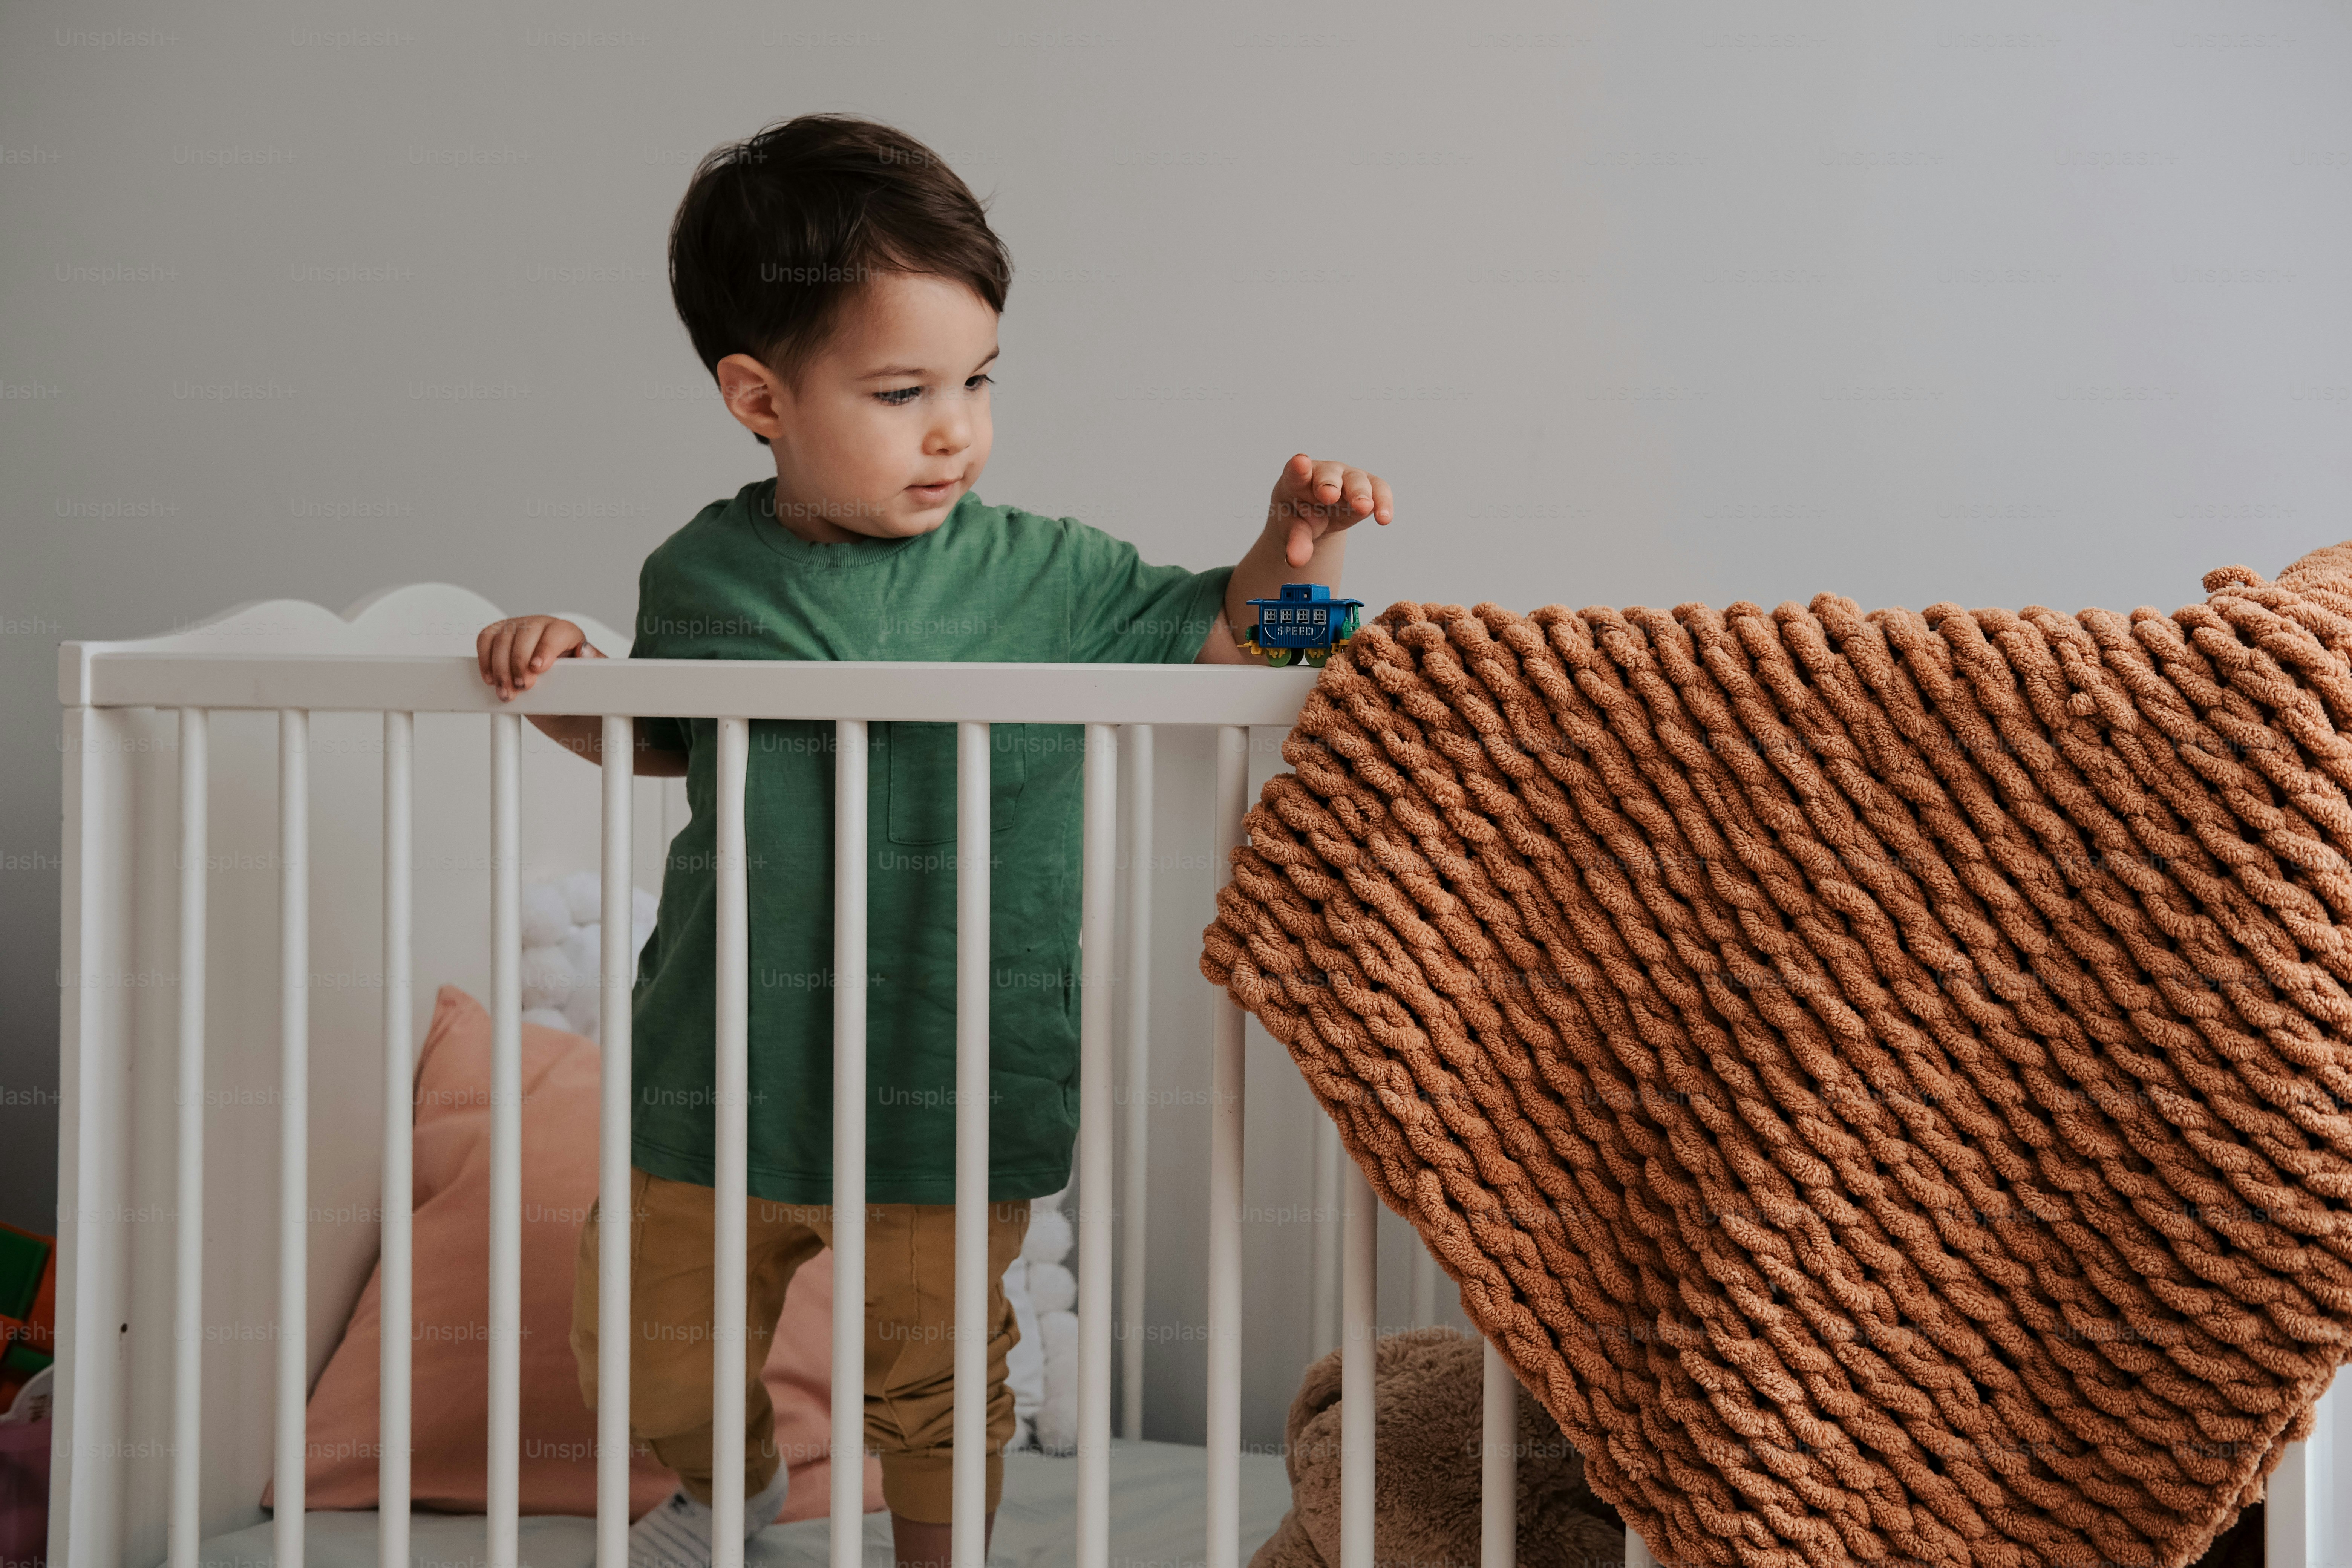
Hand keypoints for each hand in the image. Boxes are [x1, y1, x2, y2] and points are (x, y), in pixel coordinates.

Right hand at [476, 615, 599, 700]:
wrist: (554, 692)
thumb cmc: (572, 681)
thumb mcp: (589, 675)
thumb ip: (593, 663)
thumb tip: (585, 651)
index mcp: (564, 631)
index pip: (555, 632)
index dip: (545, 648)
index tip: (538, 668)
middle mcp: (540, 625)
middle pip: (524, 634)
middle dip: (519, 662)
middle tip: (522, 686)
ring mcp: (516, 628)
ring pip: (502, 639)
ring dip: (500, 668)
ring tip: (506, 691)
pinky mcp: (498, 635)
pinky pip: (485, 640)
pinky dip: (485, 659)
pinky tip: (491, 679)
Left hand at [1267, 453, 1392, 568]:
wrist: (1315, 517)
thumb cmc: (1300, 517)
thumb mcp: (1293, 531)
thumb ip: (1295, 543)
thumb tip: (1296, 560)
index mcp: (1298, 480)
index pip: (1297, 471)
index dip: (1299, 467)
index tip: (1300, 463)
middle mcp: (1324, 473)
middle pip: (1328, 474)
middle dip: (1329, 484)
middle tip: (1329, 495)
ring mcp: (1347, 478)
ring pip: (1356, 480)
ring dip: (1360, 493)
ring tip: (1364, 508)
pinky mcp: (1368, 486)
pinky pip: (1379, 489)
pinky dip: (1383, 501)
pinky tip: (1384, 517)